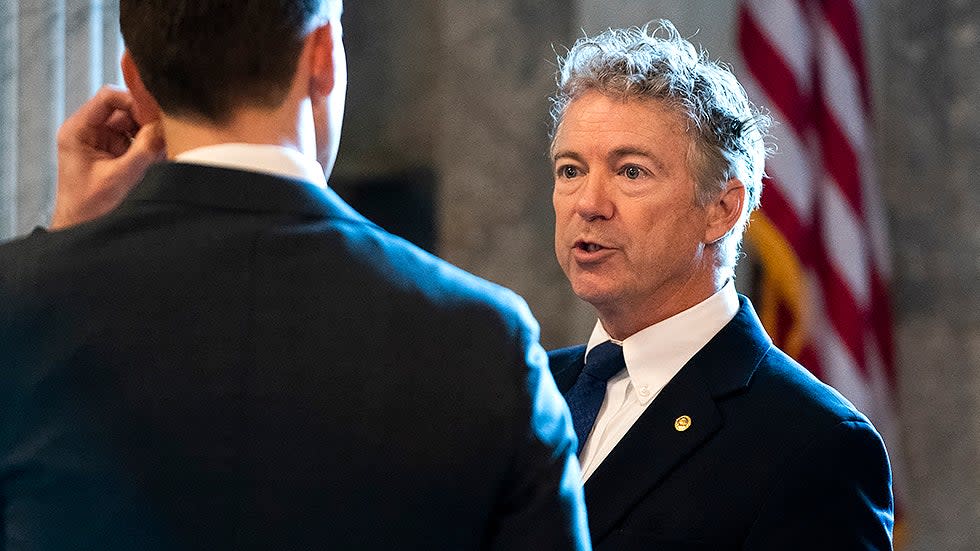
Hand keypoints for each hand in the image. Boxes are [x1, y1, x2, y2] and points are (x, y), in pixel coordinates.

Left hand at [50, 85, 164, 228]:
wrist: (82, 230)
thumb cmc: (89, 208)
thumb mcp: (121, 176)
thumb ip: (144, 149)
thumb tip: (166, 127)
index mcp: (78, 131)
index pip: (108, 98)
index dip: (134, 101)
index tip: (156, 115)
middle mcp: (89, 132)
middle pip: (125, 111)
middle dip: (146, 123)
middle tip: (164, 137)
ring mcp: (102, 143)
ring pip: (134, 126)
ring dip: (150, 138)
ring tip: (159, 155)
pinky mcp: (114, 155)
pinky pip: (136, 142)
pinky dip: (149, 150)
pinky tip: (156, 163)